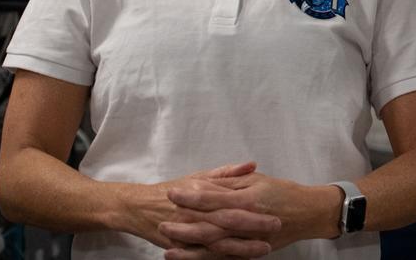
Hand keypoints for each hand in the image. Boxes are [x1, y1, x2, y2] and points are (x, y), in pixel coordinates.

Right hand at [119, 162, 278, 257]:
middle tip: (276, 226)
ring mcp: (187, 231)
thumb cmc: (174, 190)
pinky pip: (203, 256)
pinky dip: (221, 259)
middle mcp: (195, 212)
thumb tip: (252, 165)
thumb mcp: (199, 176)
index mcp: (202, 191)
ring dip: (242, 247)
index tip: (276, 207)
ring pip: (218, 243)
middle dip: (253, 225)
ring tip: (264, 248)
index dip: (254, 204)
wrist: (139, 207)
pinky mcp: (180, 247)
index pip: (232, 198)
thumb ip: (227, 173)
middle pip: (227, 220)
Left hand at [164, 168, 341, 257]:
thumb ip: (231, 182)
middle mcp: (246, 222)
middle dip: (184, 222)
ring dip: (189, 244)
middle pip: (209, 224)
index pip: (213, 198)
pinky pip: (223, 258)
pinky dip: (203, 258)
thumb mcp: (258, 180)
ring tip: (167, 241)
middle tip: (162, 220)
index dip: (191, 195)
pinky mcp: (249, 252)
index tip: (172, 192)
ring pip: (213, 244)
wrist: (308, 213)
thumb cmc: (283, 192)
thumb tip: (205, 184)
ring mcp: (248, 240)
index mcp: (247, 200)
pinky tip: (187, 257)